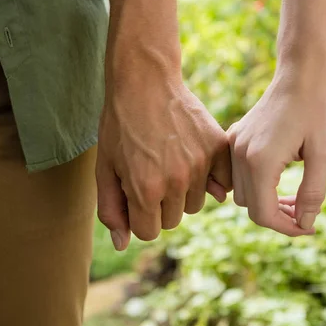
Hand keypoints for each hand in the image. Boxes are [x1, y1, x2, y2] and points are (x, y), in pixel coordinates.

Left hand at [96, 75, 231, 250]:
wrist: (145, 82)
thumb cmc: (119, 126)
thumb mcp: (104, 169)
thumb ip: (111, 210)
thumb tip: (122, 244)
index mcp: (144, 190)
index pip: (148, 231)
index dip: (138, 213)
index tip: (135, 191)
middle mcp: (176, 181)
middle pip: (172, 220)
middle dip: (159, 204)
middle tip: (151, 172)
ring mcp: (200, 164)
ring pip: (195, 204)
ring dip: (183, 191)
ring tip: (170, 161)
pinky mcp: (217, 148)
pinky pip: (221, 185)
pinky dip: (211, 179)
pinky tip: (194, 159)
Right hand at [228, 65, 325, 234]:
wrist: (303, 70)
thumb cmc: (318, 107)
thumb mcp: (323, 153)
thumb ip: (312, 193)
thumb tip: (305, 223)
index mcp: (260, 161)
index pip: (263, 214)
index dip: (287, 228)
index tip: (310, 228)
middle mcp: (240, 154)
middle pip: (250, 206)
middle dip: (278, 217)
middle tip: (307, 214)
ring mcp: (235, 144)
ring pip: (242, 192)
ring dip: (267, 202)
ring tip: (296, 199)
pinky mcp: (236, 136)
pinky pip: (239, 173)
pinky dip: (258, 185)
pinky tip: (281, 179)